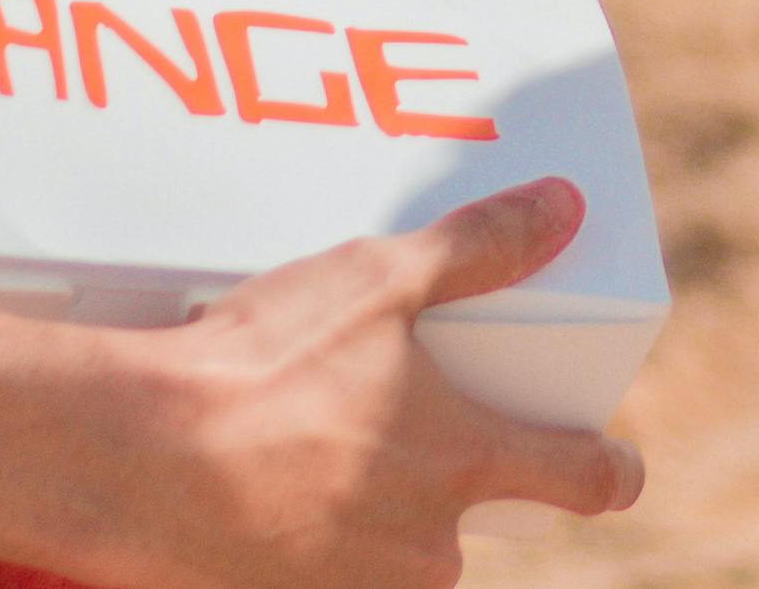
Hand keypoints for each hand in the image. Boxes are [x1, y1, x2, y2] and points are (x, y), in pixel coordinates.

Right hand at [89, 181, 640, 588]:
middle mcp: (426, 545)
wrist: (138, 462)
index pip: (581, 479)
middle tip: (376, 425)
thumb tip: (565, 208)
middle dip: (435, 479)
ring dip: (362, 512)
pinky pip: (317, 577)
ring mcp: (357, 587)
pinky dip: (297, 543)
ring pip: (389, 552)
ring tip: (297, 450)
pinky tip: (252, 498)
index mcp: (466, 462)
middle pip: (466, 517)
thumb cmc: (265, 368)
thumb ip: (479, 245)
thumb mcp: (379, 278)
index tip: (620, 467)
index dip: (610, 471)